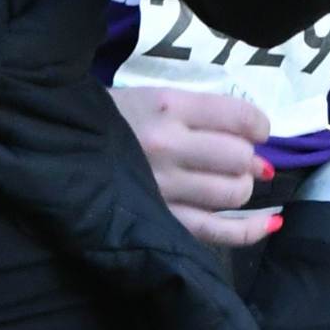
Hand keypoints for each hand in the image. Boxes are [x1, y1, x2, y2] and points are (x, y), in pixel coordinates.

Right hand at [116, 80, 280, 247]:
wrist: (59, 148)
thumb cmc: (113, 120)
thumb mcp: (153, 97)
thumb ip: (202, 114)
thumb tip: (256, 142)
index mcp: (167, 106)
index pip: (239, 117)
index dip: (259, 126)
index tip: (256, 131)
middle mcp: (168, 146)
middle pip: (240, 158)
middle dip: (247, 160)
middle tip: (236, 159)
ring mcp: (163, 187)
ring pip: (232, 194)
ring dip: (241, 189)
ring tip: (230, 183)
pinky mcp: (161, 220)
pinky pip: (217, 232)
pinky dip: (250, 230)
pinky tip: (270, 222)